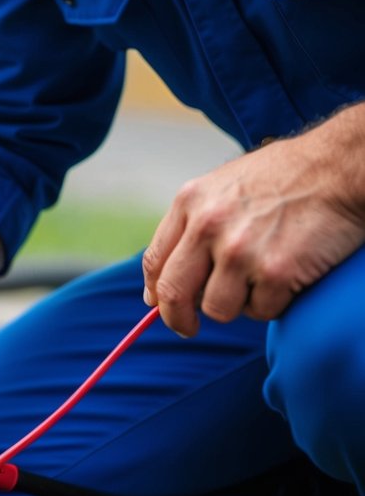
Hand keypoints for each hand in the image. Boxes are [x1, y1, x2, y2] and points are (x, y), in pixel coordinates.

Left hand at [143, 105, 364, 336]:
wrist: (340, 167)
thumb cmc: (286, 176)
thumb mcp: (224, 186)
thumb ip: (193, 223)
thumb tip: (164, 277)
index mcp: (190, 203)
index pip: (156, 261)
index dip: (156, 291)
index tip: (160, 305)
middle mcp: (208, 226)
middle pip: (174, 294)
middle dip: (179, 319)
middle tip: (189, 328)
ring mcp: (241, 251)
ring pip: (218, 309)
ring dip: (237, 305)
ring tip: (259, 281)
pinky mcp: (276, 272)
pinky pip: (261, 311)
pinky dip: (273, 303)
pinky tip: (287, 277)